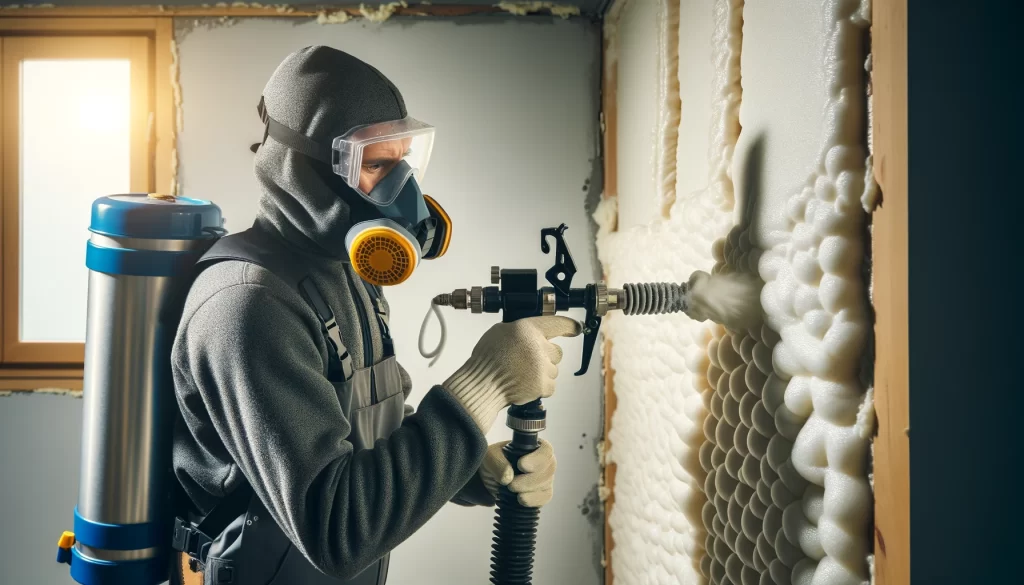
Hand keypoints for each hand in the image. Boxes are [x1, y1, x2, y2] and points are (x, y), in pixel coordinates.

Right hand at [444, 316, 580, 432]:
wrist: (482, 385)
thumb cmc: (487, 359)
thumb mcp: (500, 332)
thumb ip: (520, 330)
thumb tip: (533, 334)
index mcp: (527, 329)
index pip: (557, 323)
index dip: (570, 326)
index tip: (577, 328)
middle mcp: (537, 346)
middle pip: (557, 352)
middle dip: (546, 357)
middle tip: (528, 361)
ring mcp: (542, 367)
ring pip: (553, 369)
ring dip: (542, 372)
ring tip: (522, 374)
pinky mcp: (542, 385)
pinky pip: (550, 385)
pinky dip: (540, 387)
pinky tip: (525, 383)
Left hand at [479, 440, 555, 507]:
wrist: (490, 478)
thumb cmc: (494, 461)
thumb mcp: (490, 456)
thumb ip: (498, 463)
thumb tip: (508, 478)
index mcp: (534, 446)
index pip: (546, 450)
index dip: (536, 459)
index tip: (521, 465)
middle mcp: (544, 462)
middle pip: (548, 469)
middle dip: (529, 479)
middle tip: (511, 485)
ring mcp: (545, 478)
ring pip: (546, 484)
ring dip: (529, 490)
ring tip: (512, 490)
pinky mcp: (542, 493)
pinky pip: (544, 497)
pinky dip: (533, 500)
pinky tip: (521, 500)